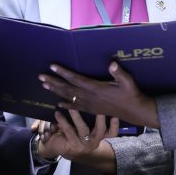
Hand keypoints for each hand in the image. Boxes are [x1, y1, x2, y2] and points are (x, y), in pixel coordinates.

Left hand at [38, 110, 118, 165]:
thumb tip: (92, 95)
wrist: (58, 147)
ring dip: (77, 116)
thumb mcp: (83, 124)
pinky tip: (57, 113)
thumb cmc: (73, 131)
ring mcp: (83, 145)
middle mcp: (94, 141)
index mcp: (99, 135)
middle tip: (97, 105)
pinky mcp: (72, 146)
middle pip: (100, 130)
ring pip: (83, 129)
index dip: (115, 125)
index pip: (112, 132)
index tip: (115, 115)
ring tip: (71, 107)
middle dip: (100, 118)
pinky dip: (63, 121)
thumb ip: (89, 115)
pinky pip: (68, 131)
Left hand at [39, 62, 159, 128]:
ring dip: (56, 91)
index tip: (52, 66)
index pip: (76, 79)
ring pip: (69, 97)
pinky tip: (57, 104)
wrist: (134, 111)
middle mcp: (90, 97)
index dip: (63, 72)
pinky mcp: (92, 110)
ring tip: (44, 86)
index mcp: (95, 88)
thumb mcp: (128, 81)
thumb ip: (119, 73)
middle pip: (67, 88)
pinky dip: (66, 105)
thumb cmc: (131, 93)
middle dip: (53, 82)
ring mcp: (90, 105)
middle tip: (40, 77)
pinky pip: (76, 107)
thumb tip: (112, 63)